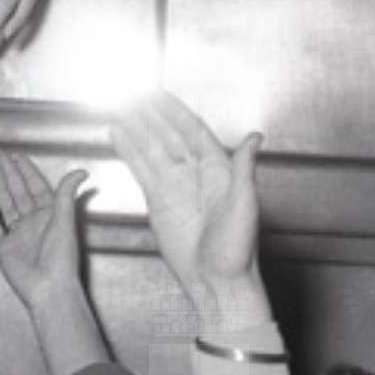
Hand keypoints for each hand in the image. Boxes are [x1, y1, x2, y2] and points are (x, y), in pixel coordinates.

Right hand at [0, 153, 87, 314]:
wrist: (48, 287)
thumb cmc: (60, 256)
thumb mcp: (65, 220)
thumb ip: (66, 194)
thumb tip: (81, 171)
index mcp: (49, 215)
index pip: (36, 187)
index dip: (27, 171)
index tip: (17, 155)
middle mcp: (33, 223)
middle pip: (19, 193)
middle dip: (10, 174)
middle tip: (0, 156)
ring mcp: (17, 235)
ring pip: (6, 206)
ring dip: (0, 188)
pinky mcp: (4, 248)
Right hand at [108, 92, 264, 314]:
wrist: (217, 283)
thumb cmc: (237, 250)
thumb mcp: (244, 205)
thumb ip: (243, 169)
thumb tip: (255, 137)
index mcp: (218, 170)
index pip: (192, 131)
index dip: (174, 111)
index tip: (158, 93)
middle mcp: (194, 174)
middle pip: (168, 134)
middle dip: (150, 113)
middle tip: (132, 92)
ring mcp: (174, 187)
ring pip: (151, 148)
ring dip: (136, 126)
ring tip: (120, 106)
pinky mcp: (158, 202)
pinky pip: (141, 170)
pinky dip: (128, 151)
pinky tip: (118, 135)